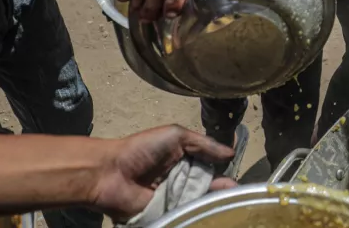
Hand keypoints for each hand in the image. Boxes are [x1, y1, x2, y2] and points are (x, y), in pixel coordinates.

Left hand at [90, 125, 235, 219]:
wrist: (110, 173)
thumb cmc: (142, 149)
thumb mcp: (176, 135)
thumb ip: (204, 143)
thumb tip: (231, 153)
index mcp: (185, 158)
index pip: (210, 165)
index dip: (224, 169)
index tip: (237, 174)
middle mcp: (182, 178)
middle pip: (208, 185)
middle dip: (222, 189)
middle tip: (236, 195)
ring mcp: (174, 197)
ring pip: (199, 201)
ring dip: (212, 202)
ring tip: (230, 205)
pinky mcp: (167, 213)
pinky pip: (186, 213)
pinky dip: (197, 214)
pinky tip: (211, 213)